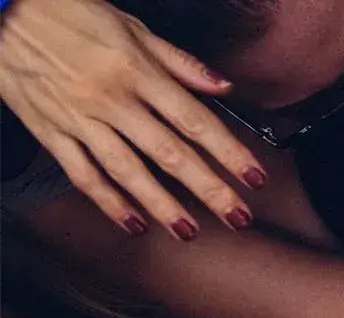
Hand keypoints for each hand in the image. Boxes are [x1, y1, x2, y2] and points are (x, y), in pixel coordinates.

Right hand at [0, 0, 264, 237]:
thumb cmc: (66, 11)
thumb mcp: (129, 25)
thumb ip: (179, 61)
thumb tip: (223, 86)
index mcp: (136, 71)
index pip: (194, 120)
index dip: (229, 152)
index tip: (255, 178)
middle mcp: (110, 99)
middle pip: (169, 153)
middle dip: (208, 189)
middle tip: (239, 217)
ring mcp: (78, 118)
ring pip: (127, 171)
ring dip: (162, 205)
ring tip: (189, 231)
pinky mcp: (49, 131)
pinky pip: (82, 174)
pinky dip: (108, 202)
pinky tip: (133, 223)